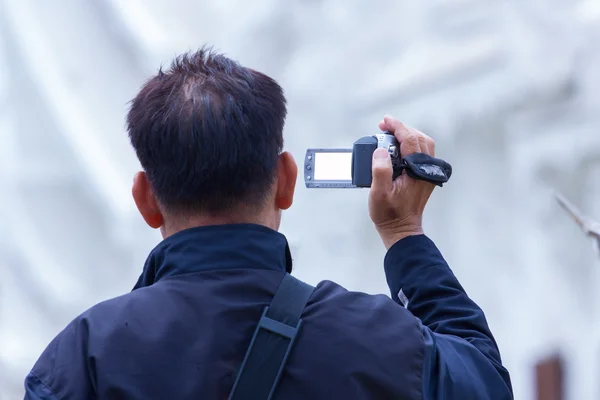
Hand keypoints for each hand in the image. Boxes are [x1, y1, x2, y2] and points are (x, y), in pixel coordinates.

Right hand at [369, 115, 435, 248]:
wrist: (401, 230)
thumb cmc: (390, 214)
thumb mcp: (379, 193)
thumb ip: (380, 170)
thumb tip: (380, 151)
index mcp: (417, 170)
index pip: (410, 140)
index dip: (397, 127)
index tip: (385, 121)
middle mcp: (426, 170)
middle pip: (419, 138)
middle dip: (402, 129)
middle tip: (384, 126)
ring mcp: (427, 173)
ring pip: (423, 144)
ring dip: (408, 135)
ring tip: (391, 135)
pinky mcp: (424, 176)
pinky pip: (422, 153)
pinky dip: (412, 145)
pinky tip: (399, 148)